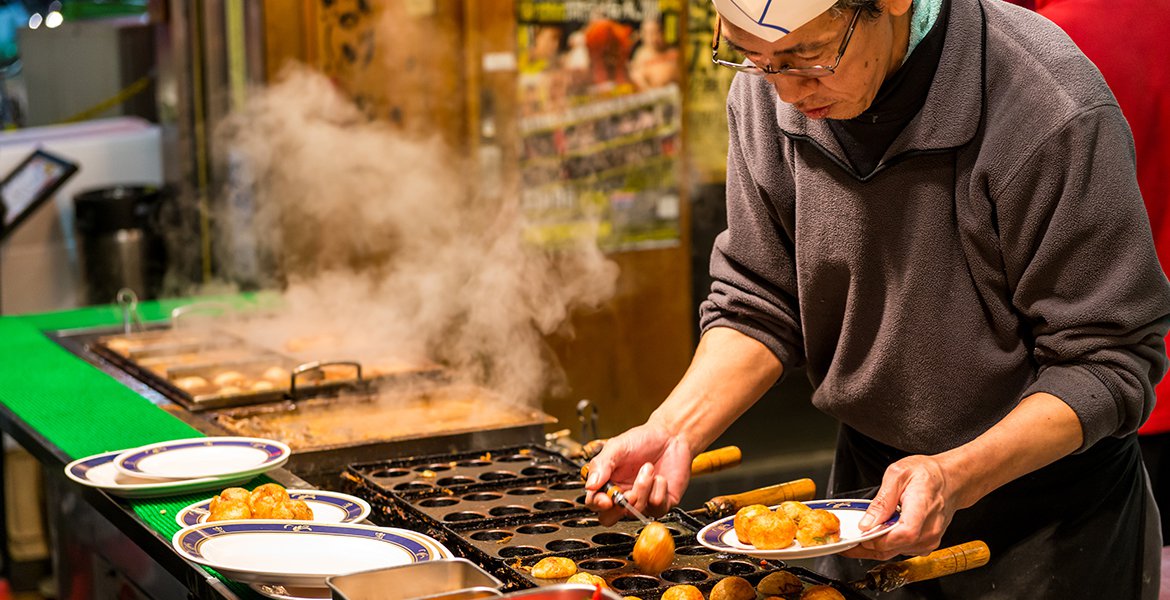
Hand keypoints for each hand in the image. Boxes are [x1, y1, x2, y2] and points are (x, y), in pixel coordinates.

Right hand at [583, 421, 693, 524]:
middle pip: (610, 518)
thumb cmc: (642, 440)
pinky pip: (657, 506)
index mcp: (608, 482)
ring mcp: (642, 501)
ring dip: (643, 487)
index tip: (606, 500)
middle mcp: (623, 495)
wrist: (670, 435)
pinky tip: (660, 477)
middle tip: (627, 494)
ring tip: (648, 468)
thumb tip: (590, 485)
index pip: (594, 503)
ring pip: (636, 510)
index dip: (598, 504)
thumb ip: (601, 465)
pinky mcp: (661, 504)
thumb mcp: (616, 447)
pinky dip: (659, 489)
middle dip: (618, 509)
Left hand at [841, 454, 957, 559]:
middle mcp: (930, 529)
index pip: (904, 533)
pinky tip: (875, 538)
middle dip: (868, 547)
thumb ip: (882, 500)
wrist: (949, 480)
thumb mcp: (898, 474)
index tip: (861, 536)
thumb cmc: (927, 474)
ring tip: (857, 540)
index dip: (880, 538)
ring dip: (875, 548)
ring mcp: (930, 539)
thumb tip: (867, 523)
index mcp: (924, 508)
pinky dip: (886, 547)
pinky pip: (901, 551)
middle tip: (848, 543)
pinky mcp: (926, 544)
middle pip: (896, 547)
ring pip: (896, 552)